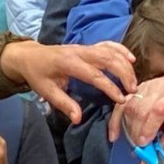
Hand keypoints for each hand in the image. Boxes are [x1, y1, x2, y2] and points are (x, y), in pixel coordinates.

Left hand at [0, 40, 136, 122]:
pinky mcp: (87, 47)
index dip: (109, 87)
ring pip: (110, 51)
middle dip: (123, 73)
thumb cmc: (38, 74)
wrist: (29, 56)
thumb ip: (64, 104)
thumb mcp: (46, 91)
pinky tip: (131, 59)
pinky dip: (121, 49)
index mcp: (68, 62)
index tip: (121, 99)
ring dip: (125, 64)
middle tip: (132, 90)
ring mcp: (84, 47)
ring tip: (133, 80)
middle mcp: (79, 52)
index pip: (94, 75)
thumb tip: (78, 119)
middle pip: (107, 59)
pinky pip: (107, 44)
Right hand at [108, 68, 163, 150]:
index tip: (144, 144)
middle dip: (136, 132)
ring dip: (128, 128)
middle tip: (139, 150)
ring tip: (133, 144)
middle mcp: (159, 87)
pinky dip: (116, 120)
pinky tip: (114, 134)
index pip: (158, 109)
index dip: (149, 127)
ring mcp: (146, 86)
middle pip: (140, 109)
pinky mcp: (137, 89)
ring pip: (129, 107)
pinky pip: (122, 104)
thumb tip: (159, 149)